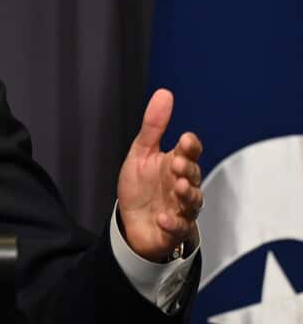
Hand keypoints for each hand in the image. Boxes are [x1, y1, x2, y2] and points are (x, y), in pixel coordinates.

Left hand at [116, 89, 203, 261]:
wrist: (130, 221)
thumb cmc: (141, 186)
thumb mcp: (141, 153)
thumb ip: (153, 126)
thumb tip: (164, 93)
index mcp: (176, 165)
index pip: (190, 153)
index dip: (190, 147)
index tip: (186, 140)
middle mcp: (183, 186)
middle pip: (193, 176)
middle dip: (188, 170)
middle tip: (178, 164)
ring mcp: (180, 209)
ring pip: (192, 202)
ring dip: (187, 194)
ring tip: (179, 187)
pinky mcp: (173, 230)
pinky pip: (178, 228)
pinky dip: (172, 223)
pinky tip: (162, 218)